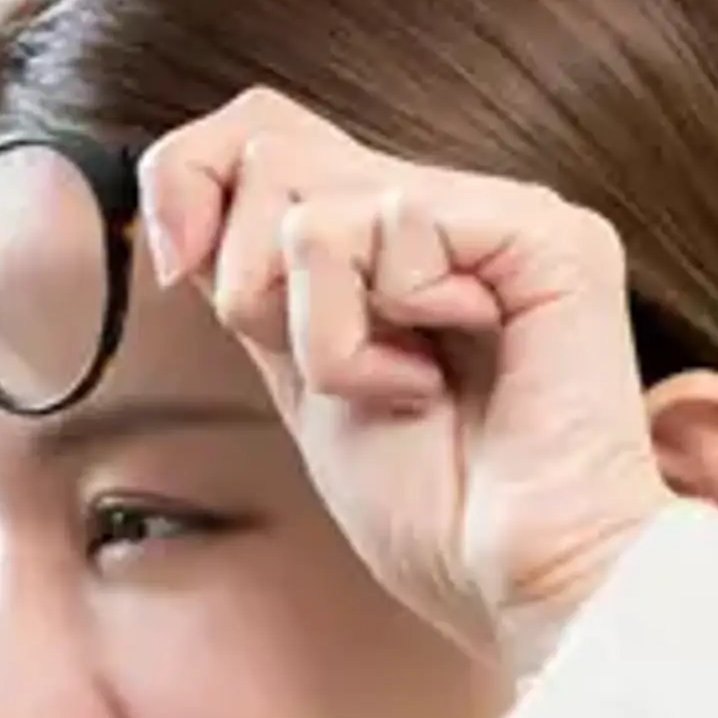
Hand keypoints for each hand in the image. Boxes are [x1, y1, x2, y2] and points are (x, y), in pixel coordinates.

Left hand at [138, 88, 671, 670]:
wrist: (523, 588)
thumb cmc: (437, 514)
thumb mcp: (302, 378)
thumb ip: (258, 282)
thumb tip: (174, 196)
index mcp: (395, 235)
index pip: (260, 128)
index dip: (186, 176)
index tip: (178, 269)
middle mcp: (448, 205)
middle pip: (266, 139)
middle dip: (248, 282)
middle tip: (329, 371)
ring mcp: (499, 213)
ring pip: (307, 203)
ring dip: (320, 335)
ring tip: (404, 390)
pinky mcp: (544, 234)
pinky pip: (385, 229)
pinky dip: (373, 335)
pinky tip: (442, 381)